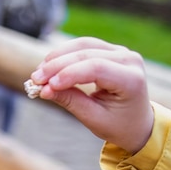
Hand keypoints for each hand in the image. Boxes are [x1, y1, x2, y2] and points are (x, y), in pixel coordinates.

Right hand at [30, 37, 153, 153]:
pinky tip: (47, 66)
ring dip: (57, 57)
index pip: (96, 68)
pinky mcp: (109, 50)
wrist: (136, 121)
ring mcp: (120, 52)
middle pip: (87, 53)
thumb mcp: (93, 118)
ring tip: (38, 74)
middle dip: (57, 66)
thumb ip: (70, 101)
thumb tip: (44, 90)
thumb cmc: (117, 124)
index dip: (68, 74)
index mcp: (132, 80)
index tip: (45, 87)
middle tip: (34, 80)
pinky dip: (63, 55)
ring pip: (83, 45)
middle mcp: (129, 60)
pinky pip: (83, 46)